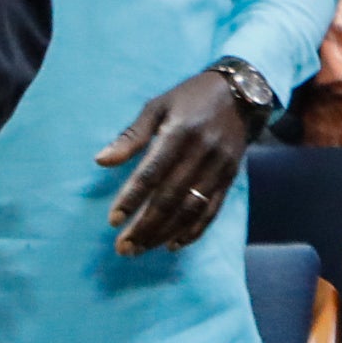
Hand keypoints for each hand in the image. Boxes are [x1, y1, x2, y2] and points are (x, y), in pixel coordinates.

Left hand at [93, 70, 259, 254]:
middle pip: (170, 198)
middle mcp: (201, 153)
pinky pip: (212, 210)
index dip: (132, 199)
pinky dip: (193, 231)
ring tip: (142, 249)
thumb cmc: (189, 98)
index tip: (113, 220)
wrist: (240, 93)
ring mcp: (218, 168)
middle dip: (145, 226)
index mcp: (179, 133)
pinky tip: (173, 244)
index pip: (152, 174)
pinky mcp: (229, 177)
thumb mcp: (157, 107)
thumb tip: (101, 161)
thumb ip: (131, 136)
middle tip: (124, 248)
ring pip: (190, 209)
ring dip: (165, 233)